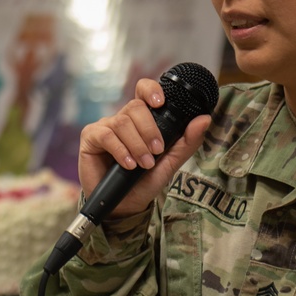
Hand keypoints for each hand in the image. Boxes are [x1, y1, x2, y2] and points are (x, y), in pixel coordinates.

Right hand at [78, 77, 211, 217]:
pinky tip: (128, 164)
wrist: (125, 205)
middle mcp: (123, 119)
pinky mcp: (90, 138)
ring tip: (143, 164)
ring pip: (122, 122)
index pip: (143, 91)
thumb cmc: (145, 181)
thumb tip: (205, 118)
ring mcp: (105, 127)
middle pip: (135, 107)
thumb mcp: (170, 162)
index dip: (151, 90)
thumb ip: (187, 141)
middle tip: (156, 152)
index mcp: (141, 119)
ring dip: (137, 144)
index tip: (160, 102)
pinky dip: (121, 150)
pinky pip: (106, 135)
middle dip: (149, 130)